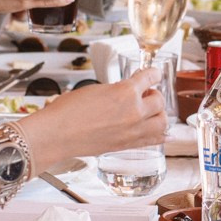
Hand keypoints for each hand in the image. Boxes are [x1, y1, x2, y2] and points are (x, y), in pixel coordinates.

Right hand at [30, 67, 169, 160]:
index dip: (153, 74)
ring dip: (159, 114)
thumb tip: (126, 92)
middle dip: (155, 95)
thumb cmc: (68, 111)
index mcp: (125, 92)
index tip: (154, 74)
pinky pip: (153, 140)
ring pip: (162, 122)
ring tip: (150, 112)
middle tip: (147, 94)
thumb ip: (117, 90)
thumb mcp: (96, 89)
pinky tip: (161, 133)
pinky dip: (160, 135)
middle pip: (160, 101)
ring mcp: (132, 131)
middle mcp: (134, 112)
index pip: (150, 78)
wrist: (57, 134)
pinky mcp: (126, 145)